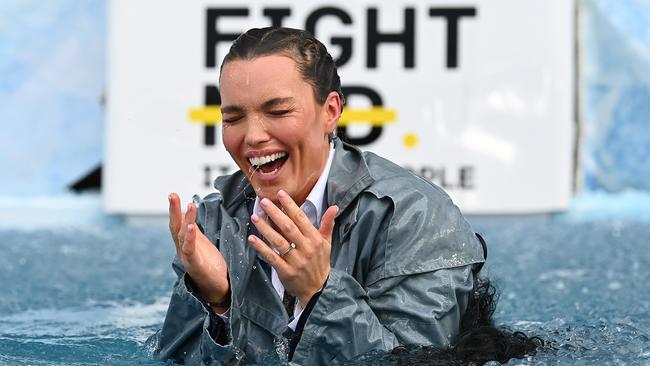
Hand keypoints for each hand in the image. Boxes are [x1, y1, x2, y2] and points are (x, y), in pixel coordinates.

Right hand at [168, 193, 229, 310]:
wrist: (216, 288)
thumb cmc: (209, 265)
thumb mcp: (202, 243)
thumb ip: (194, 230)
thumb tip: (189, 212)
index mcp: (185, 242)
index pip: (178, 223)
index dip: (175, 209)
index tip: (173, 195)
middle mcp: (182, 248)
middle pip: (175, 227)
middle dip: (173, 210)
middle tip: (172, 194)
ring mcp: (187, 257)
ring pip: (182, 236)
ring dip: (186, 220)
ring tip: (189, 205)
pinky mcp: (195, 265)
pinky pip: (190, 250)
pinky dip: (190, 238)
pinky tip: (191, 227)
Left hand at [247, 190, 337, 307]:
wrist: (319, 289)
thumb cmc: (321, 263)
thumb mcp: (327, 243)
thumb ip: (328, 224)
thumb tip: (334, 207)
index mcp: (315, 239)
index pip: (301, 219)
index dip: (290, 206)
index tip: (281, 194)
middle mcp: (306, 248)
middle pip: (288, 228)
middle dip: (275, 213)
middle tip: (263, 202)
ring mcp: (296, 260)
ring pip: (278, 241)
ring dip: (265, 228)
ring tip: (255, 217)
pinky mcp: (286, 271)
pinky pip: (272, 257)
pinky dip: (262, 248)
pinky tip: (253, 239)